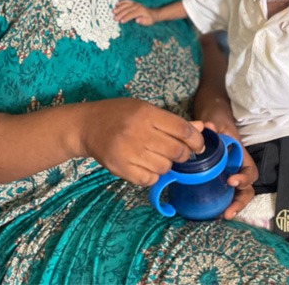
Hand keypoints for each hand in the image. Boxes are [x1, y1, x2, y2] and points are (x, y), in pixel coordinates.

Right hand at [79, 98, 205, 186]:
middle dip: (184, 155)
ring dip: (167, 165)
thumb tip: (201, 128)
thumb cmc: (120, 114)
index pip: (182, 130)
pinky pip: (149, 179)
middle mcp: (138, 132)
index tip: (198, 145)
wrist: (87, 126)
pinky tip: (146, 165)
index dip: (196, 140)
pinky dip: (152, 175)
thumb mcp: (146, 110)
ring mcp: (129, 152)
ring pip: (164, 167)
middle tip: (179, 153)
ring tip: (157, 156)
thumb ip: (173, 122)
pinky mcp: (121, 168)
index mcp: (147, 114)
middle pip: (176, 151)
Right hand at [114, 0, 155, 25]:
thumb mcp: (148, 22)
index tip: (121, 21)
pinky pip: (126, 1)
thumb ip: (143, 21)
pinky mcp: (133, 3)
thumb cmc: (149, 19)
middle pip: (127, 9)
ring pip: (125, 4)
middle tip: (115, 18)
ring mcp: (134, 4)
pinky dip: (121, 2)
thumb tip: (137, 20)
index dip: (126, 17)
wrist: (152, 13)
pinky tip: (116, 4)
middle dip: (120, 14)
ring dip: (119, 8)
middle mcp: (137, 6)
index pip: (132, 14)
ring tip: (113, 11)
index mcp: (140, 11)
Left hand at [203, 120, 257, 218]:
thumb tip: (208, 127)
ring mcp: (230, 175)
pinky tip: (212, 213)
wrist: (214, 122)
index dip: (244, 178)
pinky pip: (224, 194)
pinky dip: (221, 204)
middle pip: (247, 189)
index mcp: (242, 157)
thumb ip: (214, 126)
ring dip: (233, 207)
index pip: (250, 171)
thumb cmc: (219, 123)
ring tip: (222, 216)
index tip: (231, 181)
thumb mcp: (218, 121)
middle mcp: (239, 169)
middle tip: (228, 211)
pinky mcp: (218, 179)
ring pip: (237, 195)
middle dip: (240, 202)